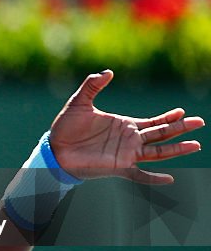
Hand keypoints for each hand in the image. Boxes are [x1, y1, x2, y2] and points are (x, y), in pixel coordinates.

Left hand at [49, 70, 203, 183]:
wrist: (54, 149)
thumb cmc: (66, 127)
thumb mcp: (79, 102)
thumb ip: (93, 85)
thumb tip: (108, 71)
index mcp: (123, 125)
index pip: (152, 122)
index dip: (168, 117)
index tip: (182, 111)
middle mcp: (129, 140)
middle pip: (161, 134)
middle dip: (180, 128)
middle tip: (199, 122)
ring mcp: (125, 154)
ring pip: (157, 152)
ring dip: (176, 149)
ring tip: (195, 145)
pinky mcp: (117, 167)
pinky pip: (139, 175)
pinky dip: (153, 178)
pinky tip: (169, 178)